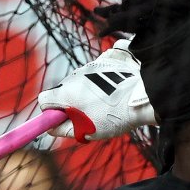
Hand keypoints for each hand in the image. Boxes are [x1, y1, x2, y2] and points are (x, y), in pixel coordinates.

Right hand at [38, 39, 156, 142]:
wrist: (144, 96)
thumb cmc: (114, 116)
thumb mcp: (87, 131)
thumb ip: (64, 130)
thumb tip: (51, 127)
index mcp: (66, 92)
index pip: (45, 101)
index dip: (51, 112)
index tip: (63, 119)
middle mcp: (75, 75)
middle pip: (64, 90)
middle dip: (72, 103)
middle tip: (91, 115)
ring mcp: (91, 65)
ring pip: (82, 80)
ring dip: (89, 91)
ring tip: (108, 102)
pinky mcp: (107, 58)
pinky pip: (98, 69)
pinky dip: (103, 78)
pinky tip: (114, 87)